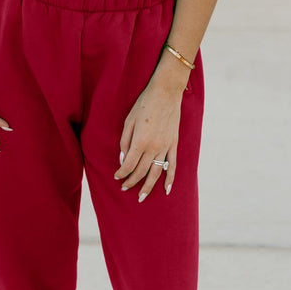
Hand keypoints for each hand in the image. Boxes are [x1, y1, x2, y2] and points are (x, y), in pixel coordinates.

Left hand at [113, 80, 183, 200]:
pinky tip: (166, 190)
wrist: (166, 93)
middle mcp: (153, 147)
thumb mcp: (129, 120)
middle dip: (132, 182)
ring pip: (156, 172)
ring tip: (142, 196)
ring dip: (148, 186)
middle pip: (141, 171)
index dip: (122, 173)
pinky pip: (172, 165)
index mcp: (140, 141)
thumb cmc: (144, 104)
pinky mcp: (173, 144)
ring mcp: (165, 146)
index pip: (129, 165)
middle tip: (125, 188)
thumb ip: (125, 141)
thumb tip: (123, 158)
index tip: (117, 177)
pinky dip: (170, 179)